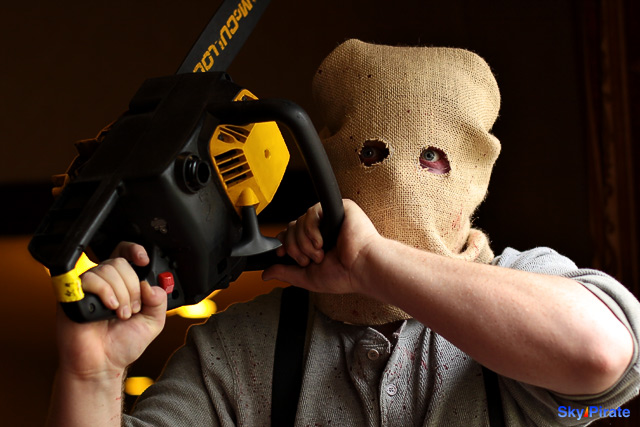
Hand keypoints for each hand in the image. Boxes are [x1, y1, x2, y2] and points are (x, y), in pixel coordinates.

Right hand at [55, 242, 166, 380]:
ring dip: (121, 294)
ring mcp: (87, 288)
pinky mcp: (72, 294)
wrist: (101, 365)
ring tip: (121, 315)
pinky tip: (109, 308)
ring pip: (107, 269)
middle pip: (120, 262)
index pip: (124, 254)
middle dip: (132, 286)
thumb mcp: (152, 322)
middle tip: (133, 309)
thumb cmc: (121, 345)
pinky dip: (106, 292)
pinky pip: (91, 279)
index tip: (144, 260)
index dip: (134, 251)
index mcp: (121, 284)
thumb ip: (159, 301)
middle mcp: (104, 282)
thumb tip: (152, 285)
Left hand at [262, 199, 381, 294]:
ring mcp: (329, 218)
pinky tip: (322, 241)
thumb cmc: (345, 274)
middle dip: (295, 248)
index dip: (284, 243)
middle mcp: (321, 230)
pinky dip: (312, 230)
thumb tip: (267, 273)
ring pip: (299, 221)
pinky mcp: (338, 208)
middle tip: (308, 260)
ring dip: (305, 243)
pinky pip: (311, 212)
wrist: (362, 267)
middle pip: (291, 228)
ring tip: (320, 253)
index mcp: (316, 243)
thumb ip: (286, 273)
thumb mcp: (307, 278)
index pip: (290, 235)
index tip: (282, 254)